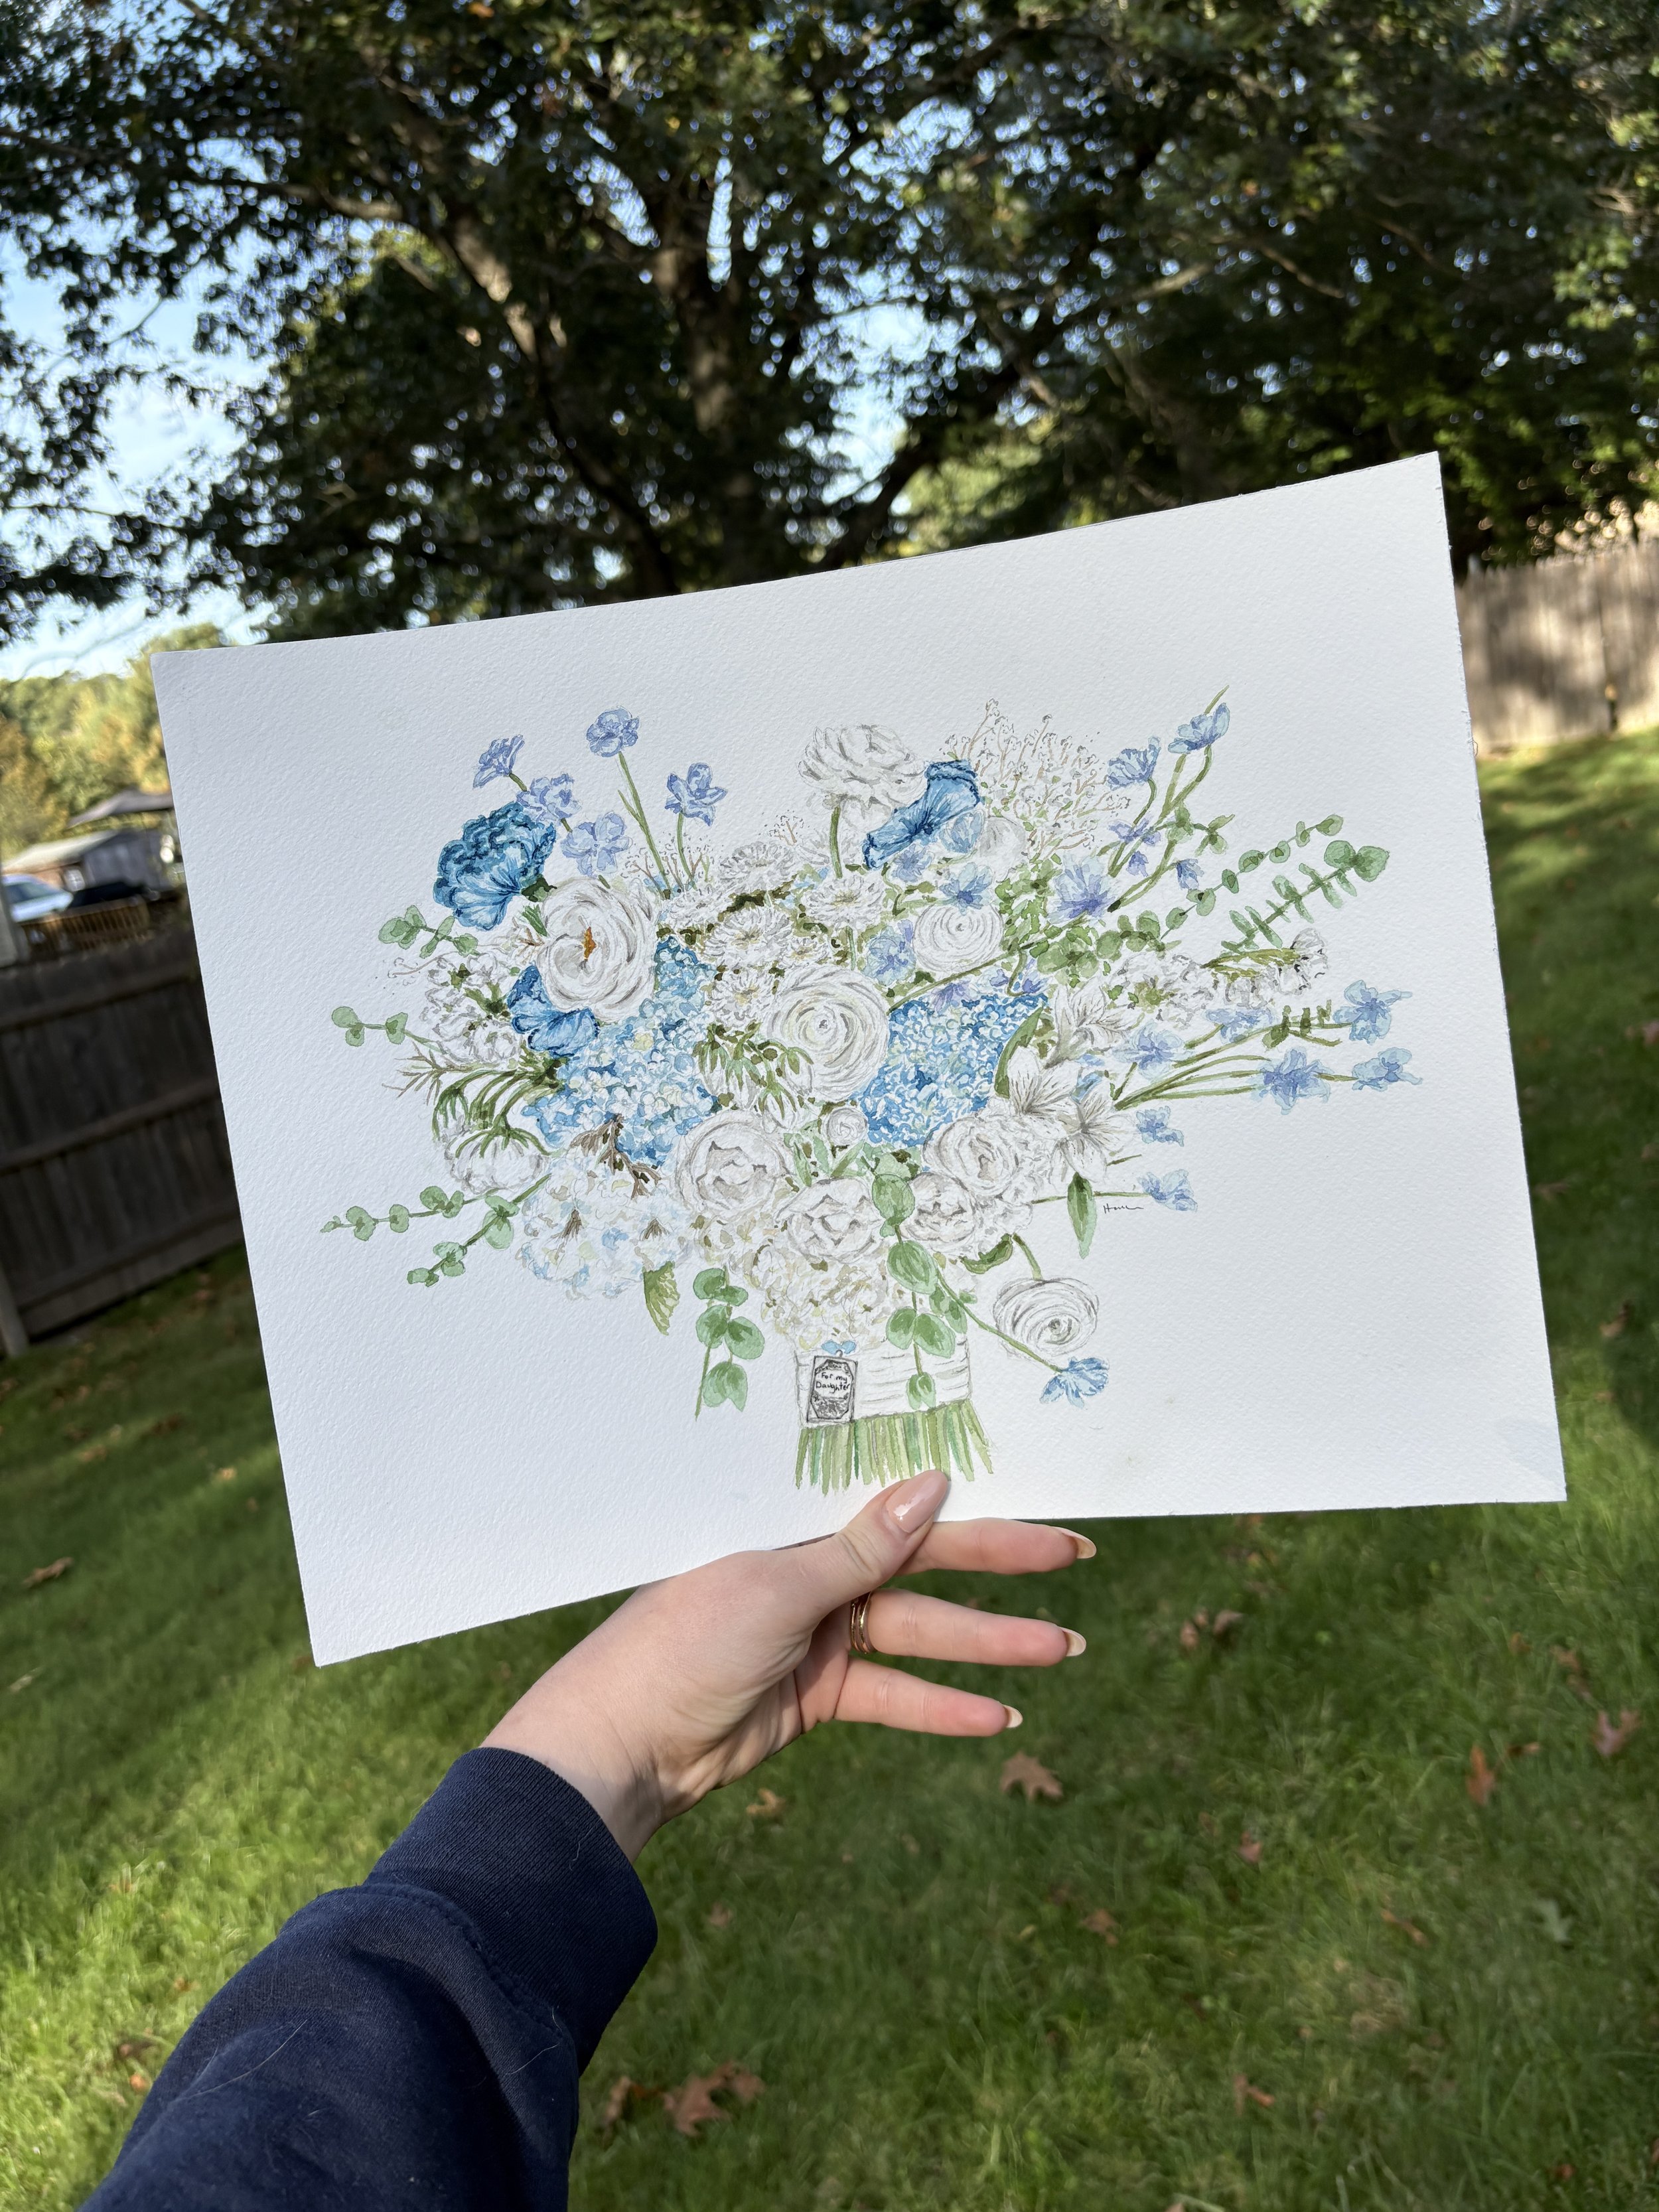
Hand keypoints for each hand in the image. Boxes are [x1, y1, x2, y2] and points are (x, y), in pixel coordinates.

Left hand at [483, 1469, 1093, 1858]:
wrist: (618, 1746)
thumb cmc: (679, 1646)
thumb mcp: (775, 1590)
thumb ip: (860, 1550)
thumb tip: (931, 1485)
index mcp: (797, 1530)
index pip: (901, 1512)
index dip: (973, 1511)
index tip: (1038, 1507)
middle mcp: (812, 1574)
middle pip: (923, 1568)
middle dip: (1000, 1570)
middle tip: (1075, 1562)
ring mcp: (816, 1636)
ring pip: (920, 1635)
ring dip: (988, 1647)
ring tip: (1062, 1649)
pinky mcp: (816, 1697)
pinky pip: (894, 1695)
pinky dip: (942, 1706)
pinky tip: (998, 1715)